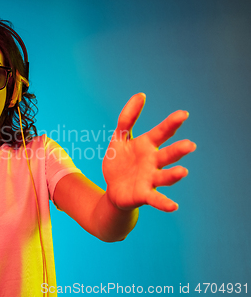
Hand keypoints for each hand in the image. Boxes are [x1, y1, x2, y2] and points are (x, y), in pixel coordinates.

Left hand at [102, 93, 195, 211]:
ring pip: (165, 176)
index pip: (162, 133)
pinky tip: (173, 206)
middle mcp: (154, 162)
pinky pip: (156, 199)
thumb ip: (127, 118)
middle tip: (190, 145)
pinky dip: (164, 202)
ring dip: (174, 175)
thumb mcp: (119, 138)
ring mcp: (150, 179)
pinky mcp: (144, 194)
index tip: (183, 114)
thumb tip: (141, 95)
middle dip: (178, 150)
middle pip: (168, 154)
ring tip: (183, 171)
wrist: (113, 188)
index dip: (171, 123)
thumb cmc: (120, 162)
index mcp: (148, 146)